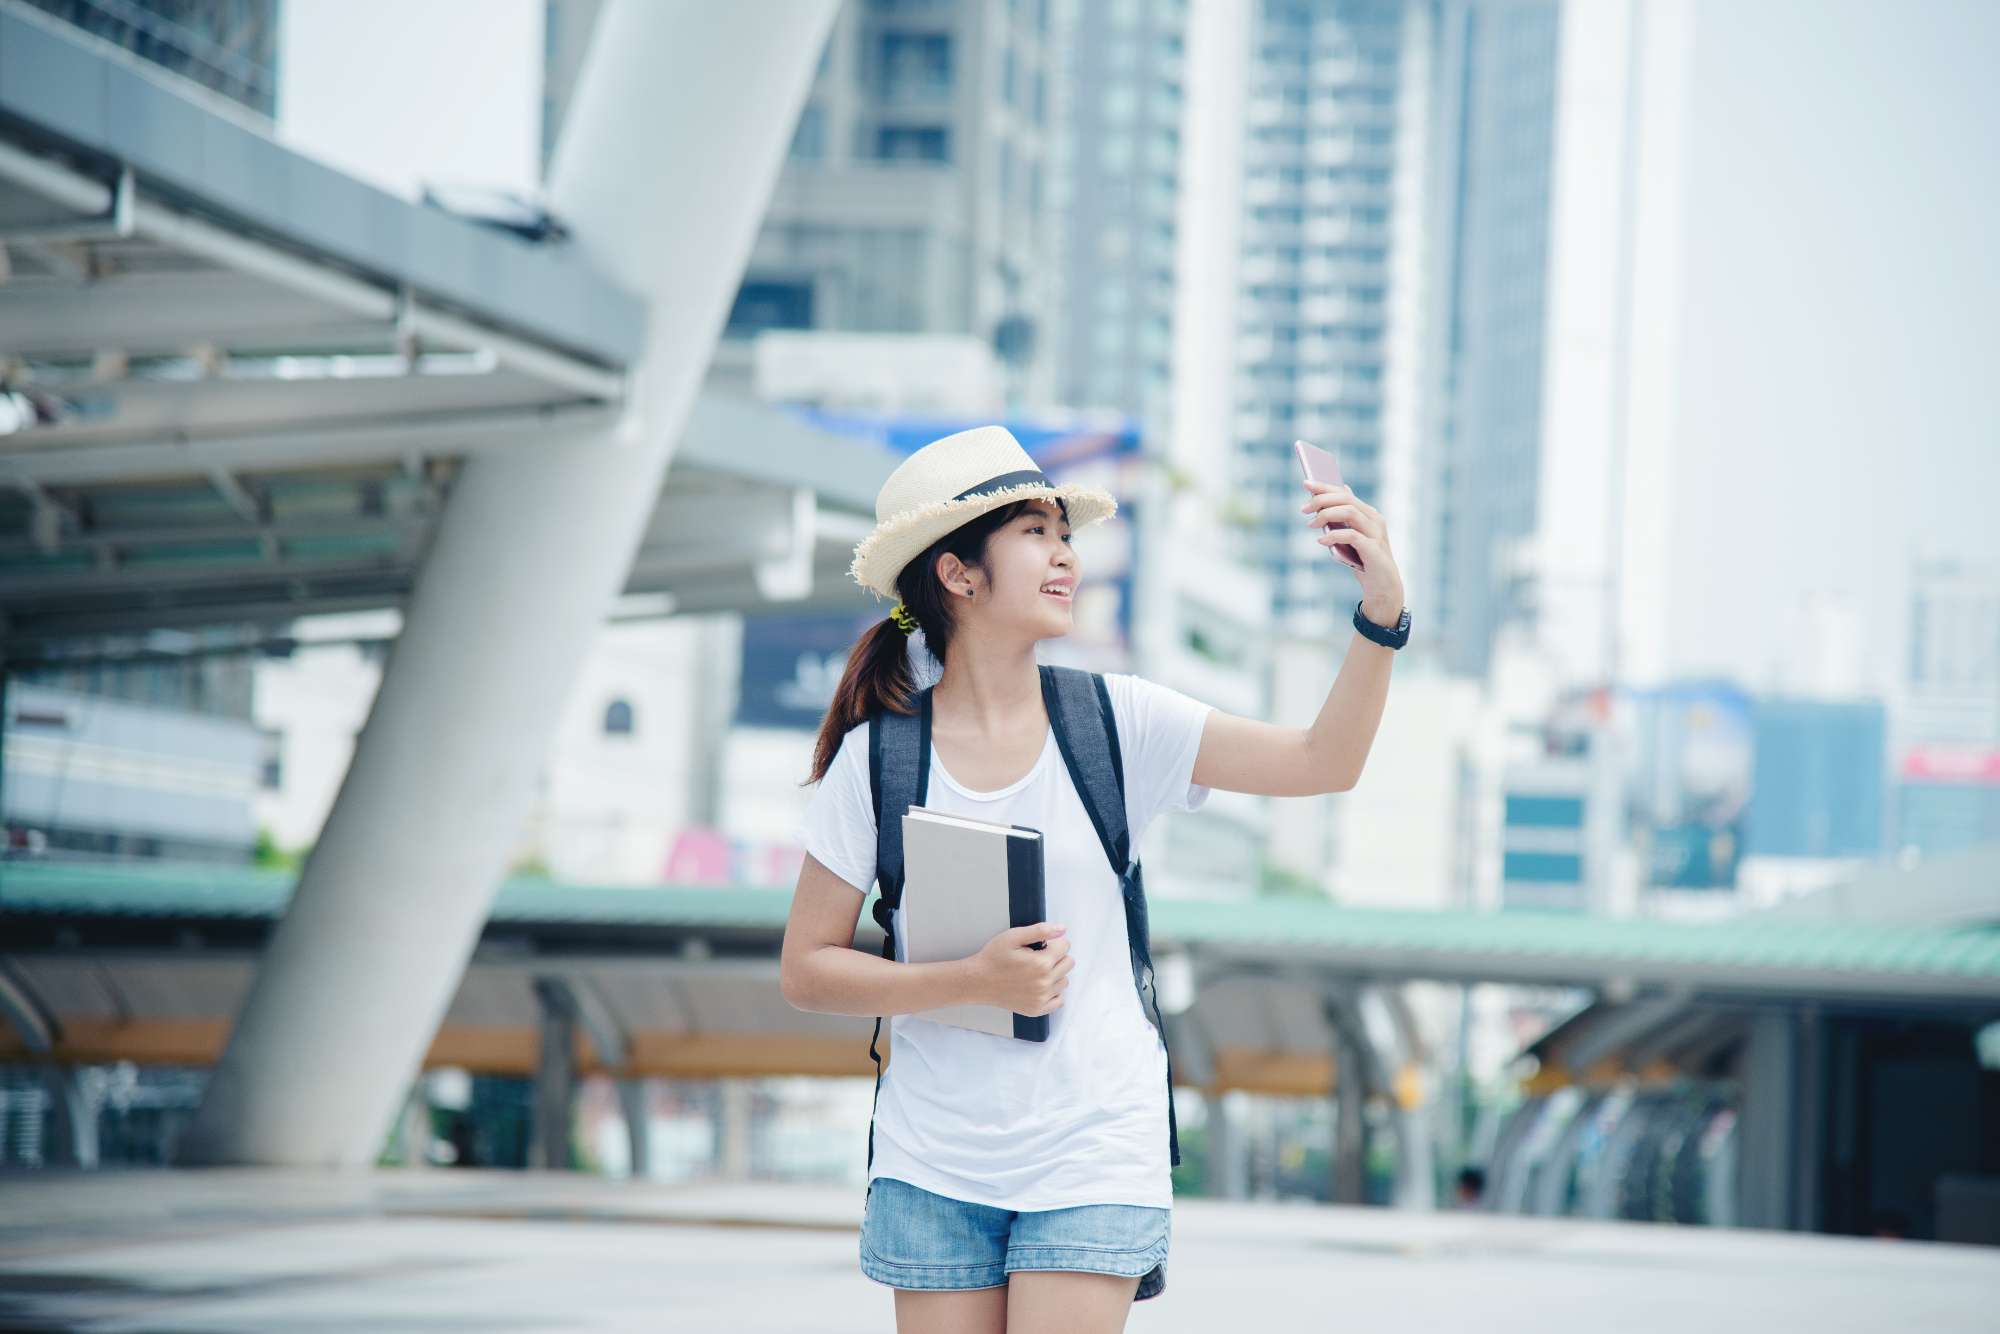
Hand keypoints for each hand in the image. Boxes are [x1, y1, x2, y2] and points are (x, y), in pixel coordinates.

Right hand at [971, 921, 1071, 1015]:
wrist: (978, 981)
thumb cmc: (993, 957)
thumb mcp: (1013, 936)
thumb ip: (1040, 931)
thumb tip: (1062, 929)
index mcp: (1041, 963)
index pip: (1065, 946)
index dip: (1054, 942)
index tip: (1041, 945)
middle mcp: (1044, 983)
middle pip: (1068, 963)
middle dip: (1057, 957)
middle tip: (1038, 957)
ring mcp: (1041, 998)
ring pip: (1064, 981)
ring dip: (1055, 974)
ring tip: (1036, 971)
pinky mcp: (1037, 1009)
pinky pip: (1059, 1000)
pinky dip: (1053, 992)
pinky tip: (1039, 985)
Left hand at [1301, 480, 1404, 622]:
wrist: (1382, 587)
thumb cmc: (1364, 560)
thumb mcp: (1352, 536)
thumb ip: (1346, 516)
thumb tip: (1341, 490)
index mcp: (1368, 513)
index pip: (1344, 493)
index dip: (1325, 486)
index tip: (1305, 483)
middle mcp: (1374, 519)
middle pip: (1346, 499)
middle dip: (1322, 499)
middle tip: (1303, 508)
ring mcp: (1376, 533)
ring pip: (1350, 512)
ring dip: (1326, 515)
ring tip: (1310, 524)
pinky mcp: (1374, 549)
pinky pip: (1352, 536)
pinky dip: (1334, 535)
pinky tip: (1321, 540)